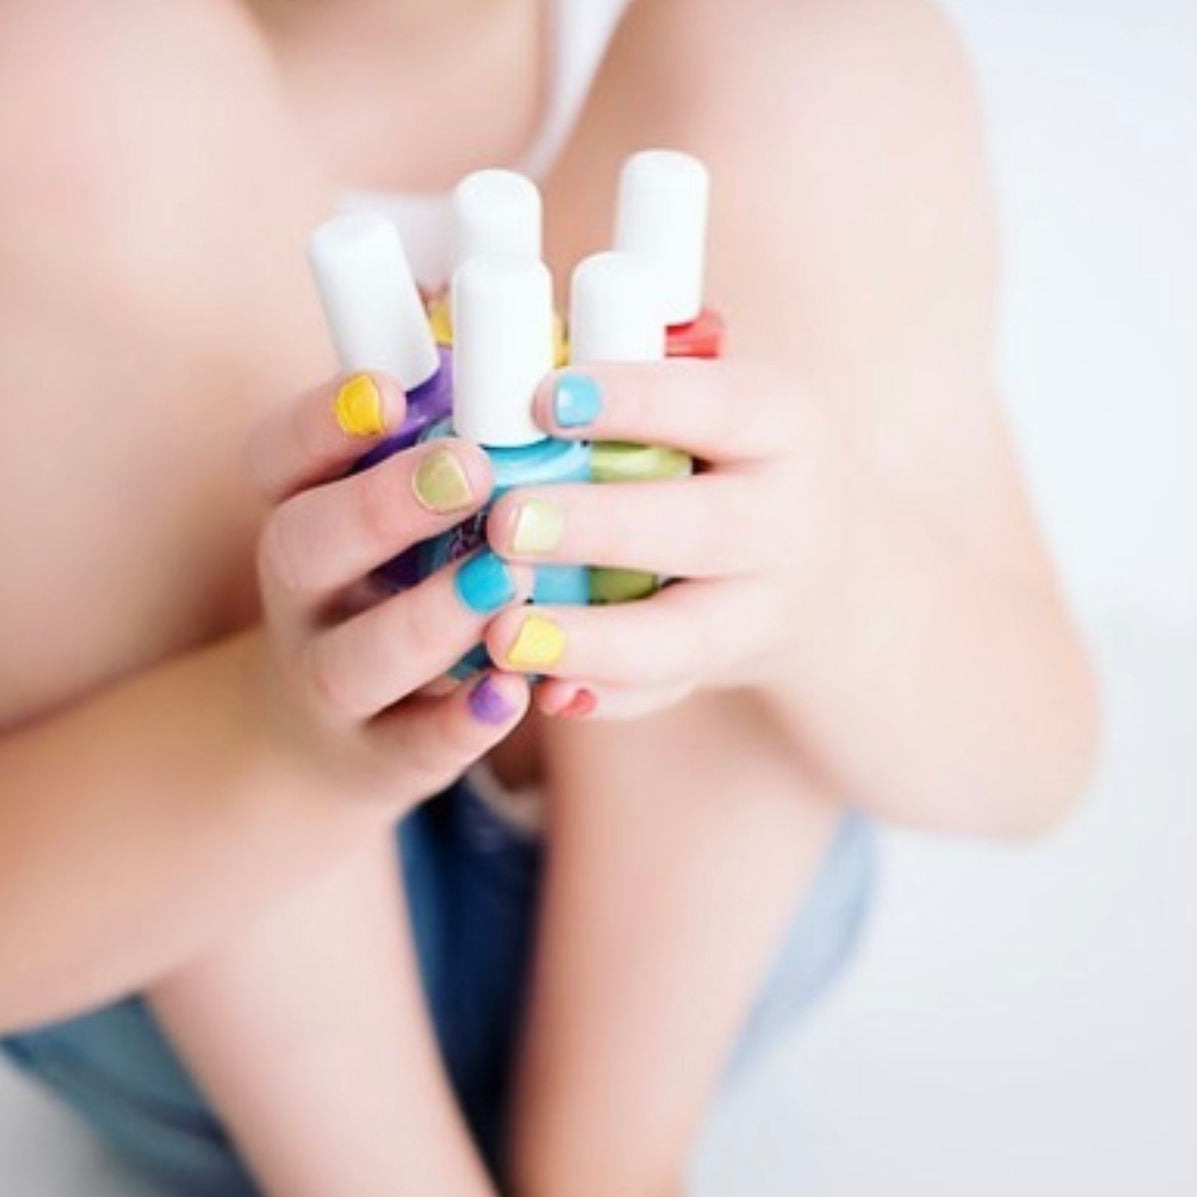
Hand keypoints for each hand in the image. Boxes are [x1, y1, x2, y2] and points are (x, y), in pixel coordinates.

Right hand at [245, 371, 533, 806]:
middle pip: (304, 547)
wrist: (335, 728)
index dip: (320, 422)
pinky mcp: (376, 754)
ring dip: (429, 617)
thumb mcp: (385, 505)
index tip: (384, 388)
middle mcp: (299, 594)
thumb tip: (540, 342)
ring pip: (355, 656)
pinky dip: (461, 722)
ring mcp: (328, 680)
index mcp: (300, 512)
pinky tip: (516, 693)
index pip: (277, 458)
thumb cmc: (391, 582)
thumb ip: (437, 441)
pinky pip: (411, 744)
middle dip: (381, 506)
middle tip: (468, 467)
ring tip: (508, 581)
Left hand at [483, 360, 850, 719]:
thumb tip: (510, 384)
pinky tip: (542, 694)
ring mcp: (765, 608)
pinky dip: (605, 697)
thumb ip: (634, 394)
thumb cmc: (735, 461)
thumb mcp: (721, 406)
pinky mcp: (728, 668)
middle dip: (602, 527)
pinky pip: (668, 692)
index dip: (634, 402)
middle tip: (509, 522)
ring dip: (593, 638)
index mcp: (783, 425)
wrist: (831, 568)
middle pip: (700, 529)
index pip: (715, 406)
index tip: (546, 399)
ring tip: (503, 636)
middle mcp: (787, 520)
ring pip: (686, 634)